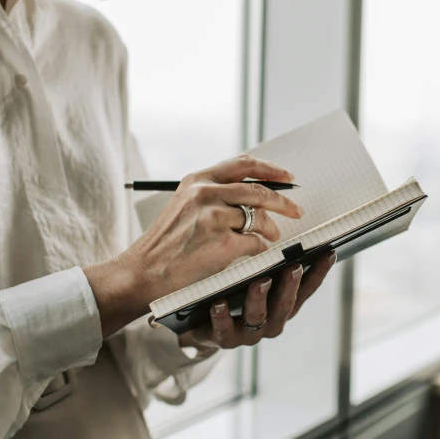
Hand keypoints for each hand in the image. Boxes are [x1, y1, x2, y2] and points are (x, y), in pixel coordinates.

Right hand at [85, 154, 304, 336]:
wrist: (143, 273)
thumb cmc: (165, 244)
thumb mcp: (184, 206)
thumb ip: (214, 195)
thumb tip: (256, 196)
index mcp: (197, 180)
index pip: (243, 165)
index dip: (271, 170)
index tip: (288, 177)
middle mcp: (206, 193)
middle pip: (259, 191)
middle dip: (284, 201)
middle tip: (297, 210)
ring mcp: (215, 217)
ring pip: (260, 218)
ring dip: (271, 229)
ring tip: (273, 236)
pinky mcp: (223, 243)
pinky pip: (255, 243)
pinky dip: (259, 249)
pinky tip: (255, 253)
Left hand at [179, 252, 336, 350]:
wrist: (206, 328)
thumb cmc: (237, 297)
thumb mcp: (258, 282)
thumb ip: (274, 268)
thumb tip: (289, 237)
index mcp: (284, 307)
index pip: (307, 289)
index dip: (319, 272)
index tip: (328, 252)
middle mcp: (272, 322)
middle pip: (285, 304)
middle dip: (290, 285)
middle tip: (294, 266)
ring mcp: (249, 333)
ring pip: (258, 316)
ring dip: (259, 298)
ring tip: (260, 281)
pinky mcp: (224, 339)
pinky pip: (223, 329)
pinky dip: (222, 316)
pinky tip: (219, 304)